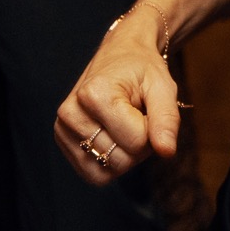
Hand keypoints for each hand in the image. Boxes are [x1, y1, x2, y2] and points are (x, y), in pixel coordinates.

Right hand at [54, 6, 178, 185]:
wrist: (120, 55)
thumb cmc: (143, 70)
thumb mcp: (163, 87)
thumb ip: (167, 119)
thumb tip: (167, 152)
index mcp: (94, 94)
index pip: (136, 141)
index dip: (152, 129)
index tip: (146, 107)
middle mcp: (71, 113)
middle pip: (121, 160)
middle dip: (140, 144)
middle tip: (137, 116)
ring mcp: (62, 129)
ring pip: (107, 171)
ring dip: (126, 154)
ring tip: (125, 124)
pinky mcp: (63, 142)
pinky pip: (94, 175)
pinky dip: (111, 163)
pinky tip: (114, 136)